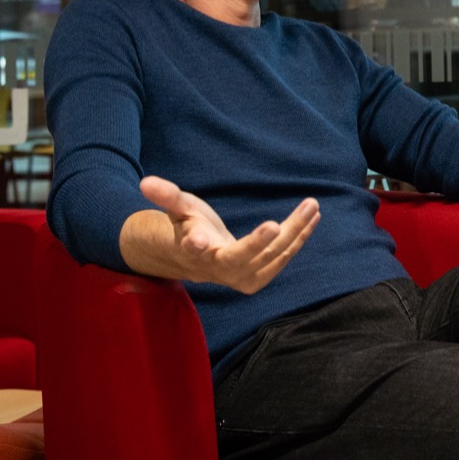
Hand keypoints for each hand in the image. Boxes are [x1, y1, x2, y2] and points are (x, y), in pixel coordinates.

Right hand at [139, 176, 319, 293]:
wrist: (200, 260)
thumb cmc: (189, 227)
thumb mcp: (179, 209)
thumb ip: (167, 197)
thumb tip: (145, 182)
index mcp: (192, 251)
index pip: (193, 249)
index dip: (196, 244)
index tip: (198, 238)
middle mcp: (217, 268)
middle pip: (238, 258)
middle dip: (257, 244)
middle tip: (274, 224)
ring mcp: (240, 276)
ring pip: (269, 256)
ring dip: (293, 232)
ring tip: (311, 206)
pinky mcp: (259, 277)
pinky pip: (281, 257)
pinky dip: (298, 238)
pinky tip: (313, 217)